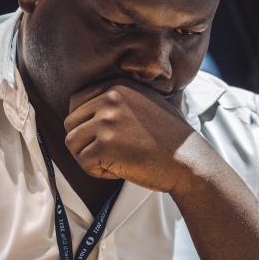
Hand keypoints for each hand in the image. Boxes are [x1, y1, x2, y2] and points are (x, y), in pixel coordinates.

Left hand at [63, 79, 204, 191]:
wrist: (188, 160)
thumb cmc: (170, 138)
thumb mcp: (145, 102)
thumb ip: (118, 100)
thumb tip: (86, 109)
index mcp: (116, 86)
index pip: (76, 102)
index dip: (84, 125)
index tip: (101, 138)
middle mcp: (109, 99)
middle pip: (70, 124)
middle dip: (85, 143)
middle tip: (108, 154)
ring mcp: (106, 122)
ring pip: (72, 144)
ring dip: (88, 158)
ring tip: (113, 162)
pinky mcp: (105, 145)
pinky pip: (83, 163)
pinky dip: (98, 172)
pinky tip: (119, 171)